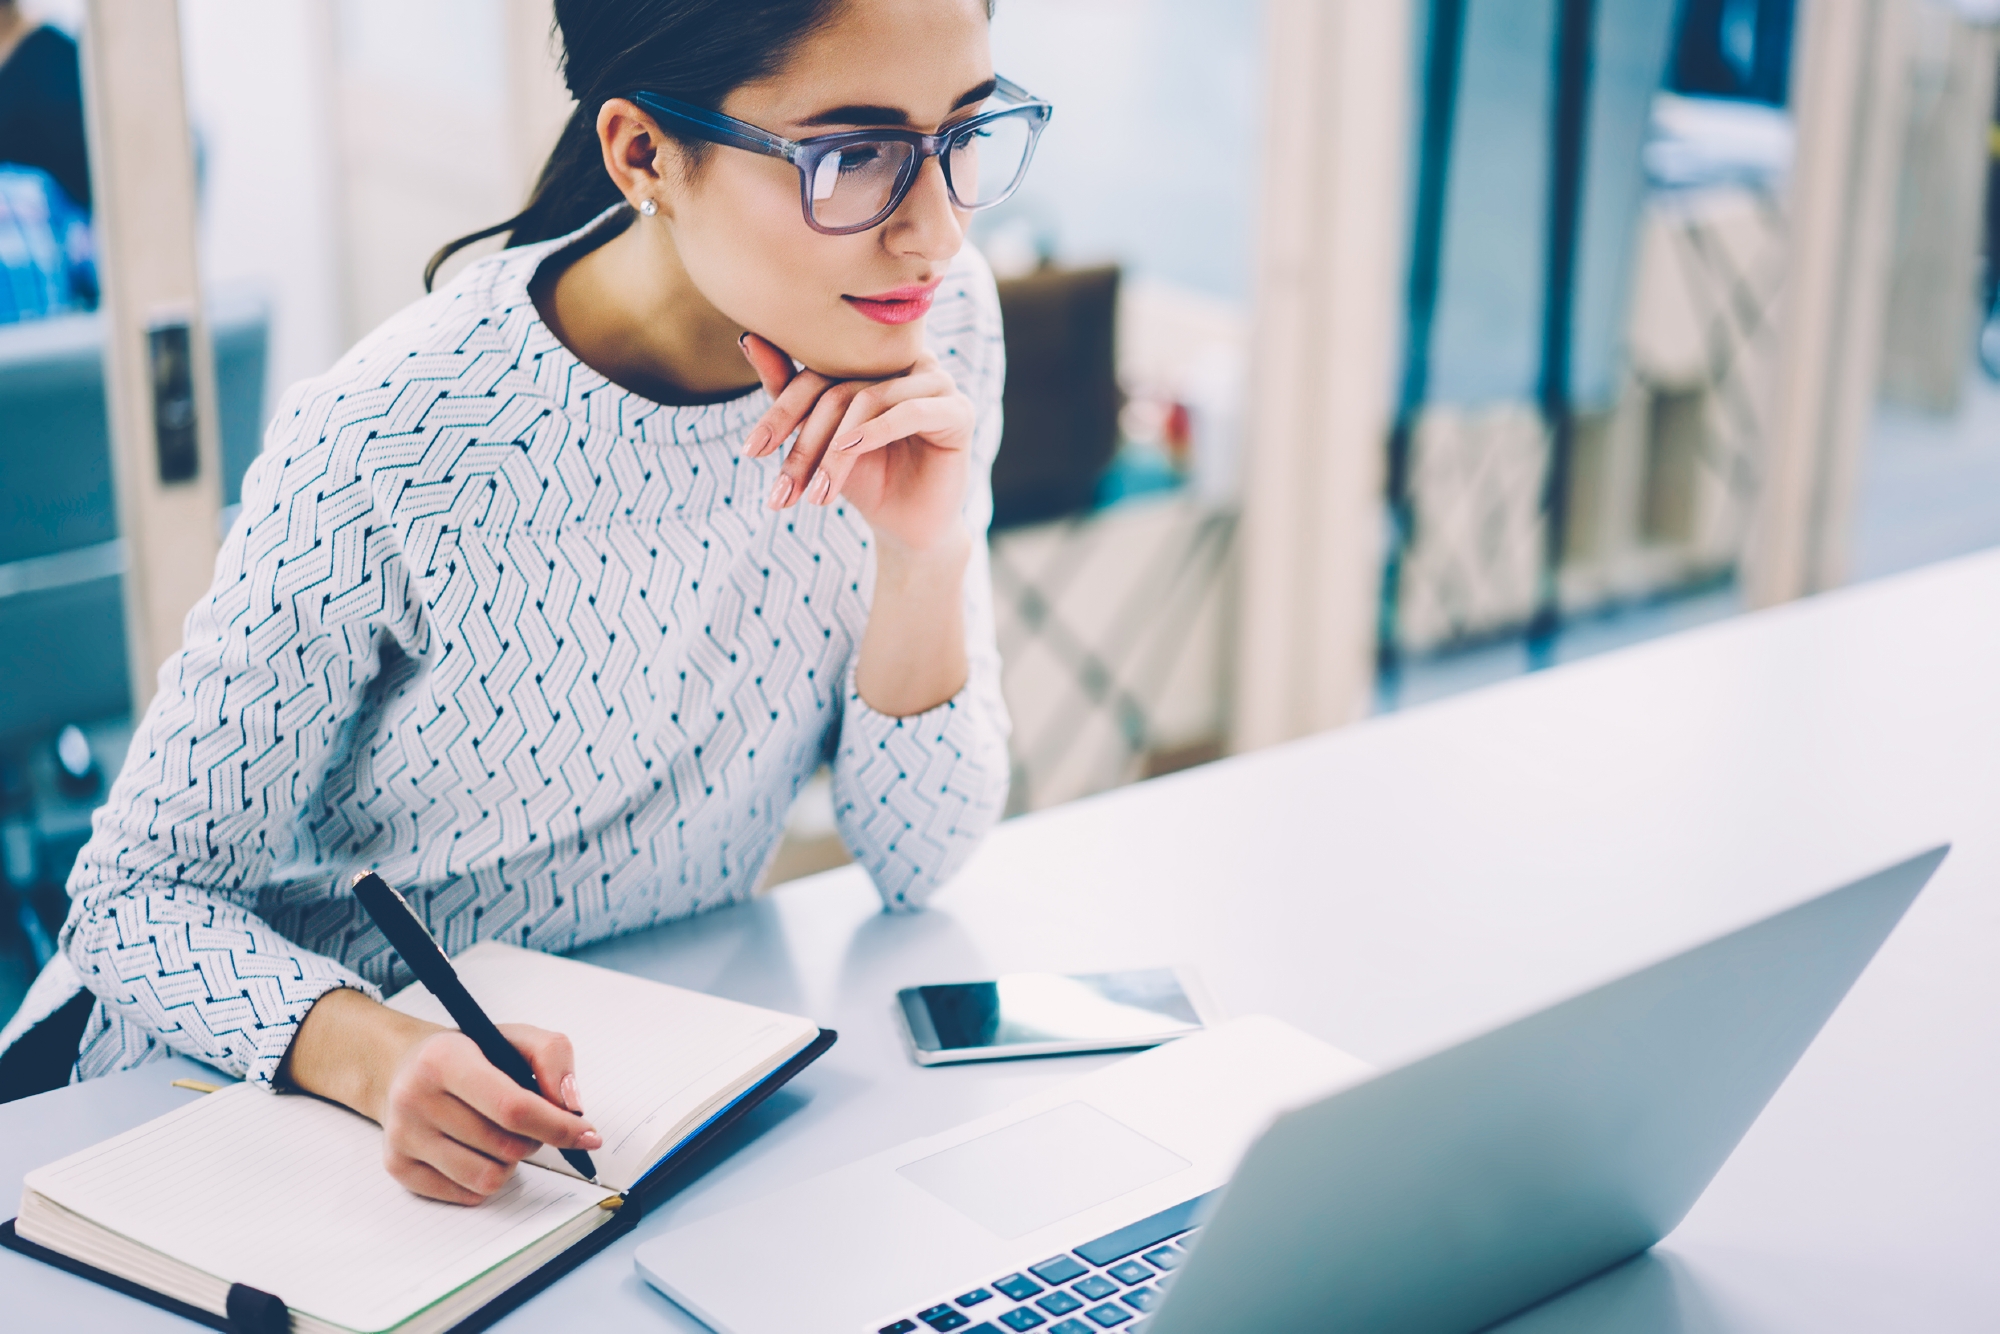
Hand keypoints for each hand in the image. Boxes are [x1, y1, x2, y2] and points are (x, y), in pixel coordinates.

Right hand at [378, 1024, 601, 1204]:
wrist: (403, 1066)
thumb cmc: (469, 1054)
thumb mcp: (513, 1037)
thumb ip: (553, 1056)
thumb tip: (571, 1106)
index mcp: (445, 1059)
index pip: (513, 1107)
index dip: (558, 1126)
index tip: (588, 1135)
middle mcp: (415, 1097)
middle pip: (506, 1146)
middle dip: (535, 1140)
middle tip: (529, 1123)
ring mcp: (403, 1135)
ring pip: (488, 1177)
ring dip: (511, 1162)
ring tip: (501, 1136)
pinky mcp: (398, 1166)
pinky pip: (466, 1195)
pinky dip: (486, 1179)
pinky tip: (477, 1151)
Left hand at [739, 333, 974, 555]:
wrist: (905, 526)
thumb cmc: (862, 476)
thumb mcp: (818, 439)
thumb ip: (788, 390)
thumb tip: (749, 339)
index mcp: (872, 358)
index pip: (817, 372)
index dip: (781, 412)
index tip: (751, 451)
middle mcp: (905, 360)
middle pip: (839, 388)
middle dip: (805, 443)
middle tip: (783, 490)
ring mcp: (936, 382)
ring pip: (869, 400)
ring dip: (835, 451)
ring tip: (816, 492)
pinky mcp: (958, 410)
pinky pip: (911, 411)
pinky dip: (877, 432)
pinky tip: (851, 453)